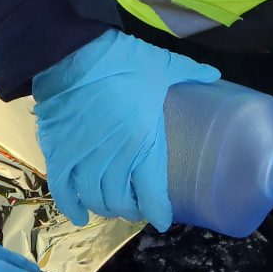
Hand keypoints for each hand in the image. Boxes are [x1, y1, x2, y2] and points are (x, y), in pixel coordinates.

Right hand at [28, 30, 220, 228]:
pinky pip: (63, 191)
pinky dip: (71, 207)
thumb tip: (213, 73)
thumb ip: (189, 73)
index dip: (158, 212)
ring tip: (111, 204)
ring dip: (105, 207)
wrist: (73, 53)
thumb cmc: (122, 61)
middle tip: (136, 205)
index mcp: (144, 144)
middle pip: (122, 203)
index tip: (162, 218)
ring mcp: (84, 160)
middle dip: (131, 209)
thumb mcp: (163, 66)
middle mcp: (114, 160)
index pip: (153, 196)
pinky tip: (80, 216)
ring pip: (95, 199)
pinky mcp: (59, 154)